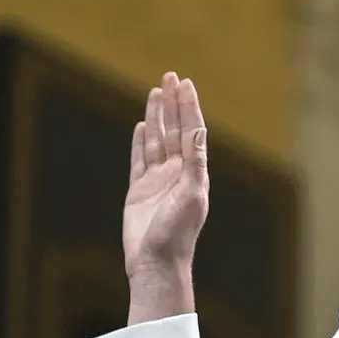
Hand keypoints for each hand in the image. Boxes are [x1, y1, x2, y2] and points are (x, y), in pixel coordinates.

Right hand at [123, 72, 208, 293]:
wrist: (156, 261)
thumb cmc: (177, 233)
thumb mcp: (192, 195)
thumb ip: (196, 163)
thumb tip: (199, 131)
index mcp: (194, 172)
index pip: (192, 130)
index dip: (189, 107)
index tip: (186, 84)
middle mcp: (178, 172)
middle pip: (175, 129)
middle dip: (173, 103)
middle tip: (171, 75)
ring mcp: (158, 180)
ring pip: (157, 139)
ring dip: (157, 116)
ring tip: (156, 92)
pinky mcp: (139, 190)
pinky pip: (140, 159)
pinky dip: (141, 141)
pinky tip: (144, 125)